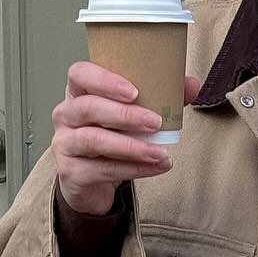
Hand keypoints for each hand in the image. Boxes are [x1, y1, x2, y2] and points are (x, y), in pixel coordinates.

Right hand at [52, 62, 201, 215]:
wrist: (91, 182)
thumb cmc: (110, 139)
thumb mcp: (131, 116)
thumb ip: (159, 98)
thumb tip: (193, 85)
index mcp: (78, 92)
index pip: (80, 74)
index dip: (104, 80)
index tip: (134, 90)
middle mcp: (65, 115)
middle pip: (89, 107)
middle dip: (125, 115)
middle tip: (156, 122)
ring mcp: (65, 144)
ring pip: (94, 140)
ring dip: (131, 146)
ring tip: (159, 152)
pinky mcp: (71, 172)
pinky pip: (103, 169)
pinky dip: (133, 169)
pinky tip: (155, 168)